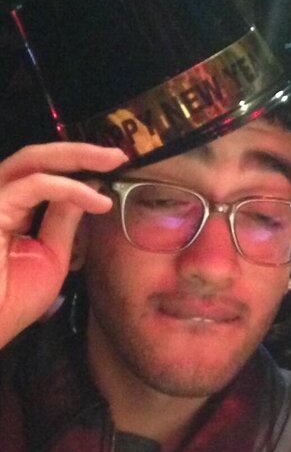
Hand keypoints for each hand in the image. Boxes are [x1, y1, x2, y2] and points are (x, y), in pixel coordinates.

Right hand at [0, 142, 125, 347]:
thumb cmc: (13, 300)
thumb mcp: (51, 255)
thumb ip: (63, 220)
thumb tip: (87, 189)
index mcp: (9, 207)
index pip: (41, 173)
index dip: (77, 166)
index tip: (114, 168)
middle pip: (35, 158)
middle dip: (80, 151)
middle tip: (118, 154)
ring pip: (32, 161)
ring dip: (76, 157)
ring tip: (113, 162)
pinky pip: (33, 186)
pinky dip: (68, 189)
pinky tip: (96, 200)